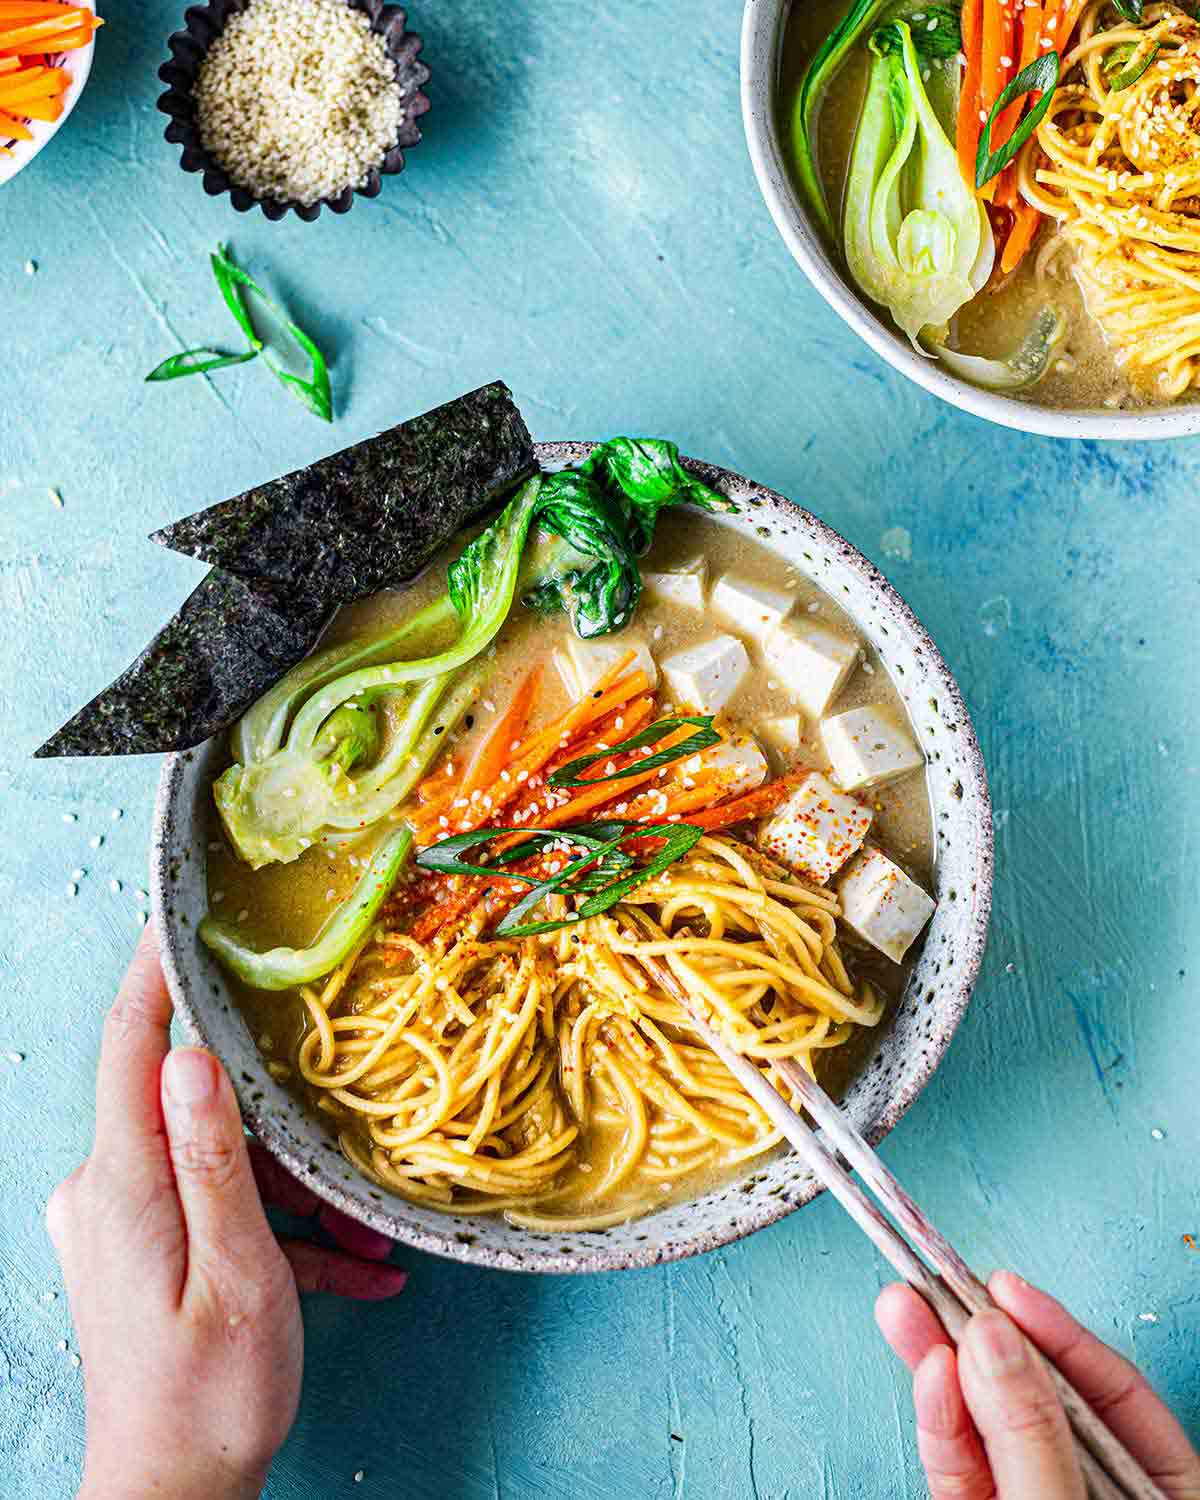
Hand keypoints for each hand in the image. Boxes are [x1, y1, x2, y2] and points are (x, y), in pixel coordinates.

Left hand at [47, 928, 407, 1499]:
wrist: (170, 1497)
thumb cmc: (208, 1396)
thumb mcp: (236, 1273)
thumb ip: (213, 1161)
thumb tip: (194, 1058)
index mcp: (122, 1184)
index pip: (129, 1044)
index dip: (155, 972)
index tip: (182, 913)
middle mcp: (107, 1190)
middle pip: (187, 1102)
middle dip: (273, 1113)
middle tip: (340, 1123)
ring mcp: (120, 1221)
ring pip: (214, 1160)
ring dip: (291, 1191)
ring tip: (364, 1241)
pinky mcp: (138, 1248)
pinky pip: (214, 1208)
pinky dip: (277, 1231)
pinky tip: (349, 1271)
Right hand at [877, 1271, 1199, 1499]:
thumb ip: (1030, 1434)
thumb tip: (990, 1340)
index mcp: (1159, 1490)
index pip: (1114, 1390)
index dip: (1057, 1331)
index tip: (1003, 1287)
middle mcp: (1093, 1490)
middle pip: (1037, 1397)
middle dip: (983, 1337)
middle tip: (936, 1279)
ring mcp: (1037, 1499)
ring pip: (987, 1426)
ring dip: (942, 1364)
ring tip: (904, 1307)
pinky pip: (961, 1468)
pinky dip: (939, 1421)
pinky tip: (925, 1370)